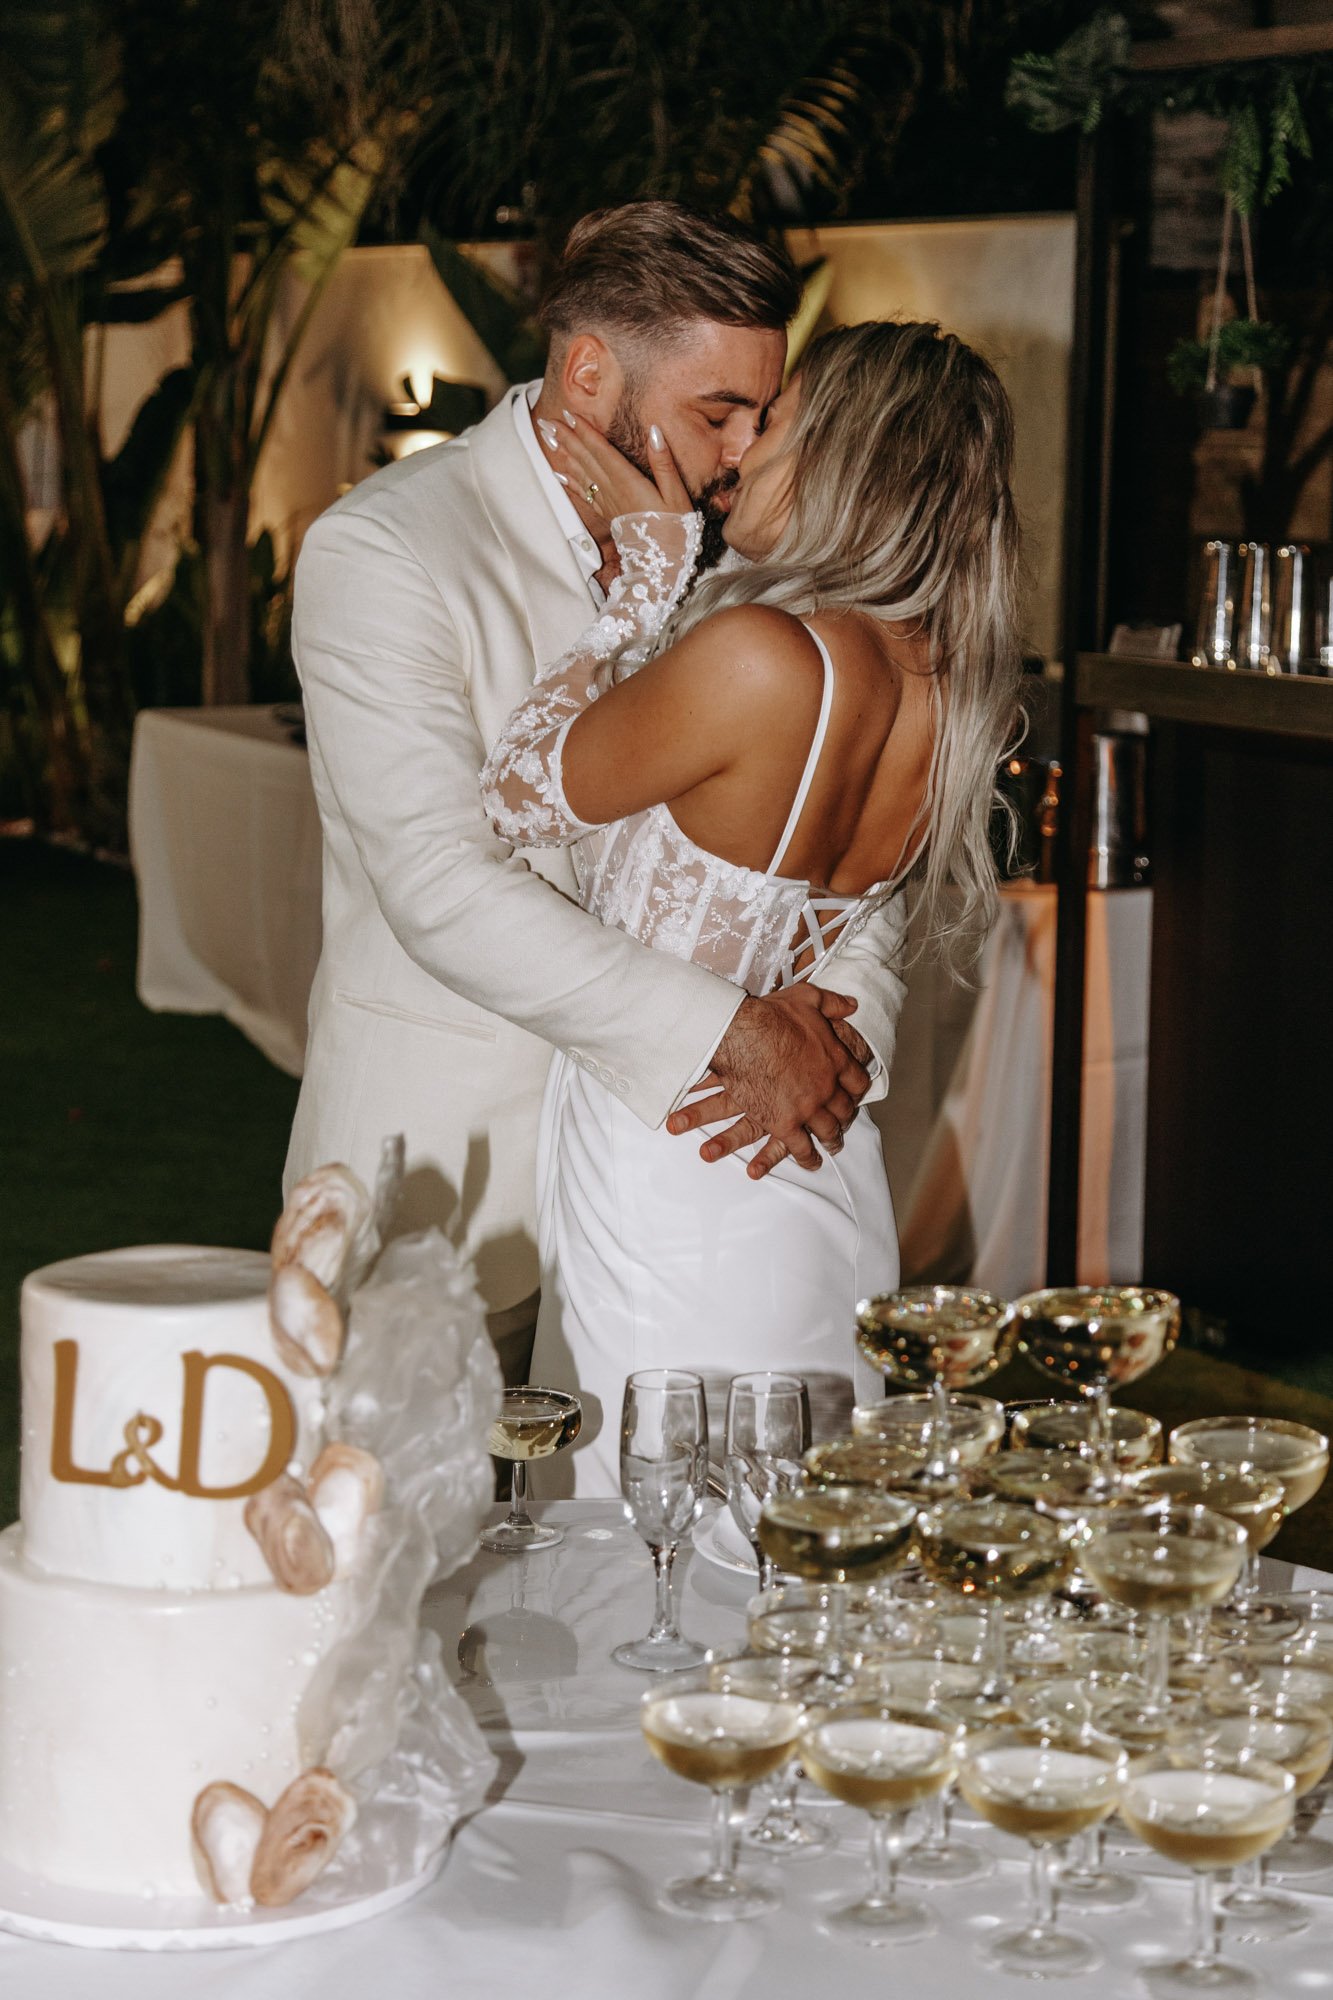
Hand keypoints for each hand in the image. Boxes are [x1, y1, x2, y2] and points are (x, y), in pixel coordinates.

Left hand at [536, 409, 690, 533]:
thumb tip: (654, 431)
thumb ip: (663, 462)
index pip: (602, 451)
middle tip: (548, 422)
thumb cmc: (675, 529)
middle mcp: (613, 490)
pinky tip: (559, 476)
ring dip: (565, 456)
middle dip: (567, 439)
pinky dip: (571, 483)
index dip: (585, 432)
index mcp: (629, 482)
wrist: (663, 567)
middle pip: (586, 460)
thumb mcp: (677, 494)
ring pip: (582, 475)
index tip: (569, 415)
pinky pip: (586, 496)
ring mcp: (608, 503)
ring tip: (549, 440)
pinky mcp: (608, 515)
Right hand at [668, 988, 871, 1177]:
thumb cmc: (771, 1016)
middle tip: (844, 1124)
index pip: (858, 1080)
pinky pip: (801, 1147)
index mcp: (835, 1059)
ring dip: (832, 1140)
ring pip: (827, 1131)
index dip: (858, 1090)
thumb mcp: (809, 1000)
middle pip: (844, 1110)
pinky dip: (808, 1157)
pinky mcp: (784, 1123)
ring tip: (833, 1146)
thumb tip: (853, 1005)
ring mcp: (807, 1108)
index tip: (855, 1095)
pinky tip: (811, 1162)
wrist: (742, 1035)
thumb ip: (834, 1003)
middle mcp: (827, 1087)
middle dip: (846, 1118)